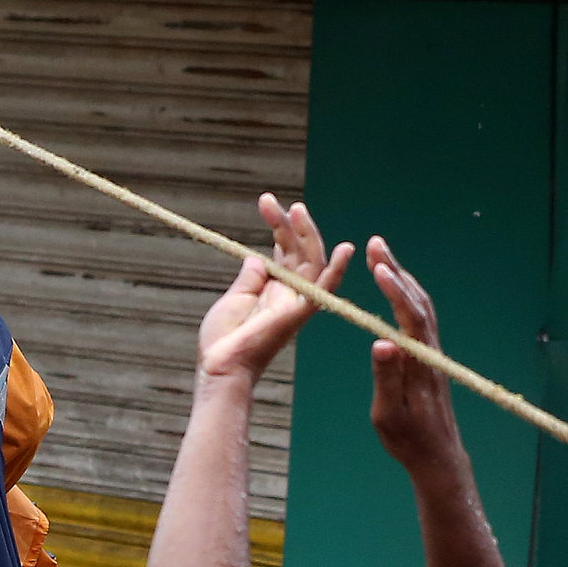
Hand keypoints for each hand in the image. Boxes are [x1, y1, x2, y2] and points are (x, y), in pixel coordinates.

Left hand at [197, 196, 350, 383]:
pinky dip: (338, 270)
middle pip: (298, 252)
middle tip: (271, 201)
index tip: (267, 202)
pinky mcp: (300, 313)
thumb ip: (249, 278)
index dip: (279, 226)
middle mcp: (289, 294)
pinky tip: (347, 249)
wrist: (220, 366)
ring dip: (306, 234)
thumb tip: (256, 257)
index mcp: (273, 290)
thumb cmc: (223, 340)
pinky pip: (325, 290)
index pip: (283, 252)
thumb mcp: (234, 299)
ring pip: (311, 262)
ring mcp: (297, 303)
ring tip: (296, 209)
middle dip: (288, 225)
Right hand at [362, 235, 462, 472]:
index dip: (395, 290)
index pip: (410, 318)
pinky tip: (396, 290)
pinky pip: (421, 318)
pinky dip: (407, 296)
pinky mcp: (429, 359)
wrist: (438, 457)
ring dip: (403, 279)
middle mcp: (430, 353)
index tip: (378, 266)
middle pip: (418, 302)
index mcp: (419, 364)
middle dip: (397, 270)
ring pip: (422, 307)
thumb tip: (382, 341)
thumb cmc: (409, 440)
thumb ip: (387, 377)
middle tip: (376, 243)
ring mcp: (432, 354)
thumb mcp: (388, 413)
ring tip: (381, 257)